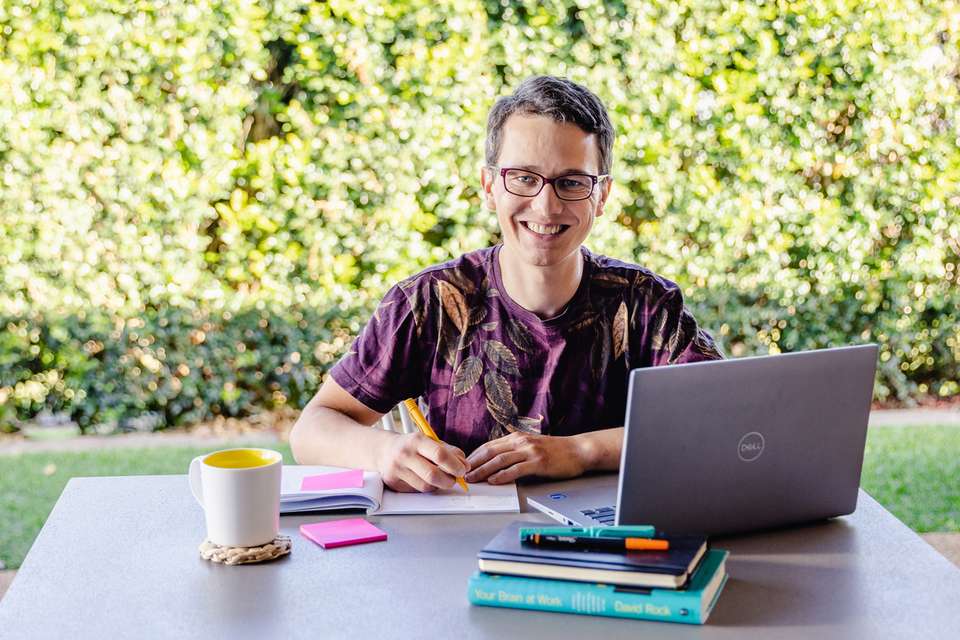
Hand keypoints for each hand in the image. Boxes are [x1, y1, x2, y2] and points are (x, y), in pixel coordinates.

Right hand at [374, 432, 468, 492]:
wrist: (384, 450)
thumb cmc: (412, 446)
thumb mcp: (430, 441)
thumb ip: (449, 451)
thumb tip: (465, 465)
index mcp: (416, 440)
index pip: (439, 454)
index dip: (455, 465)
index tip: (462, 470)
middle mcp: (404, 455)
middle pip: (432, 475)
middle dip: (449, 480)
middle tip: (455, 479)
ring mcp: (397, 470)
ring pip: (426, 486)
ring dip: (438, 485)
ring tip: (441, 478)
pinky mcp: (394, 483)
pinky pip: (417, 491)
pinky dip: (426, 487)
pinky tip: (425, 479)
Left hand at [464, 432, 588, 484]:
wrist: (578, 450)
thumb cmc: (556, 451)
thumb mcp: (531, 446)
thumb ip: (515, 451)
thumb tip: (496, 463)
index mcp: (517, 437)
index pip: (489, 445)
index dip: (475, 456)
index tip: (464, 465)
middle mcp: (521, 441)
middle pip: (491, 451)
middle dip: (475, 463)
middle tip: (463, 474)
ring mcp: (530, 451)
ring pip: (500, 460)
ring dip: (484, 470)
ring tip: (474, 479)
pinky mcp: (538, 462)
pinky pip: (516, 469)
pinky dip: (503, 475)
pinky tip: (494, 481)